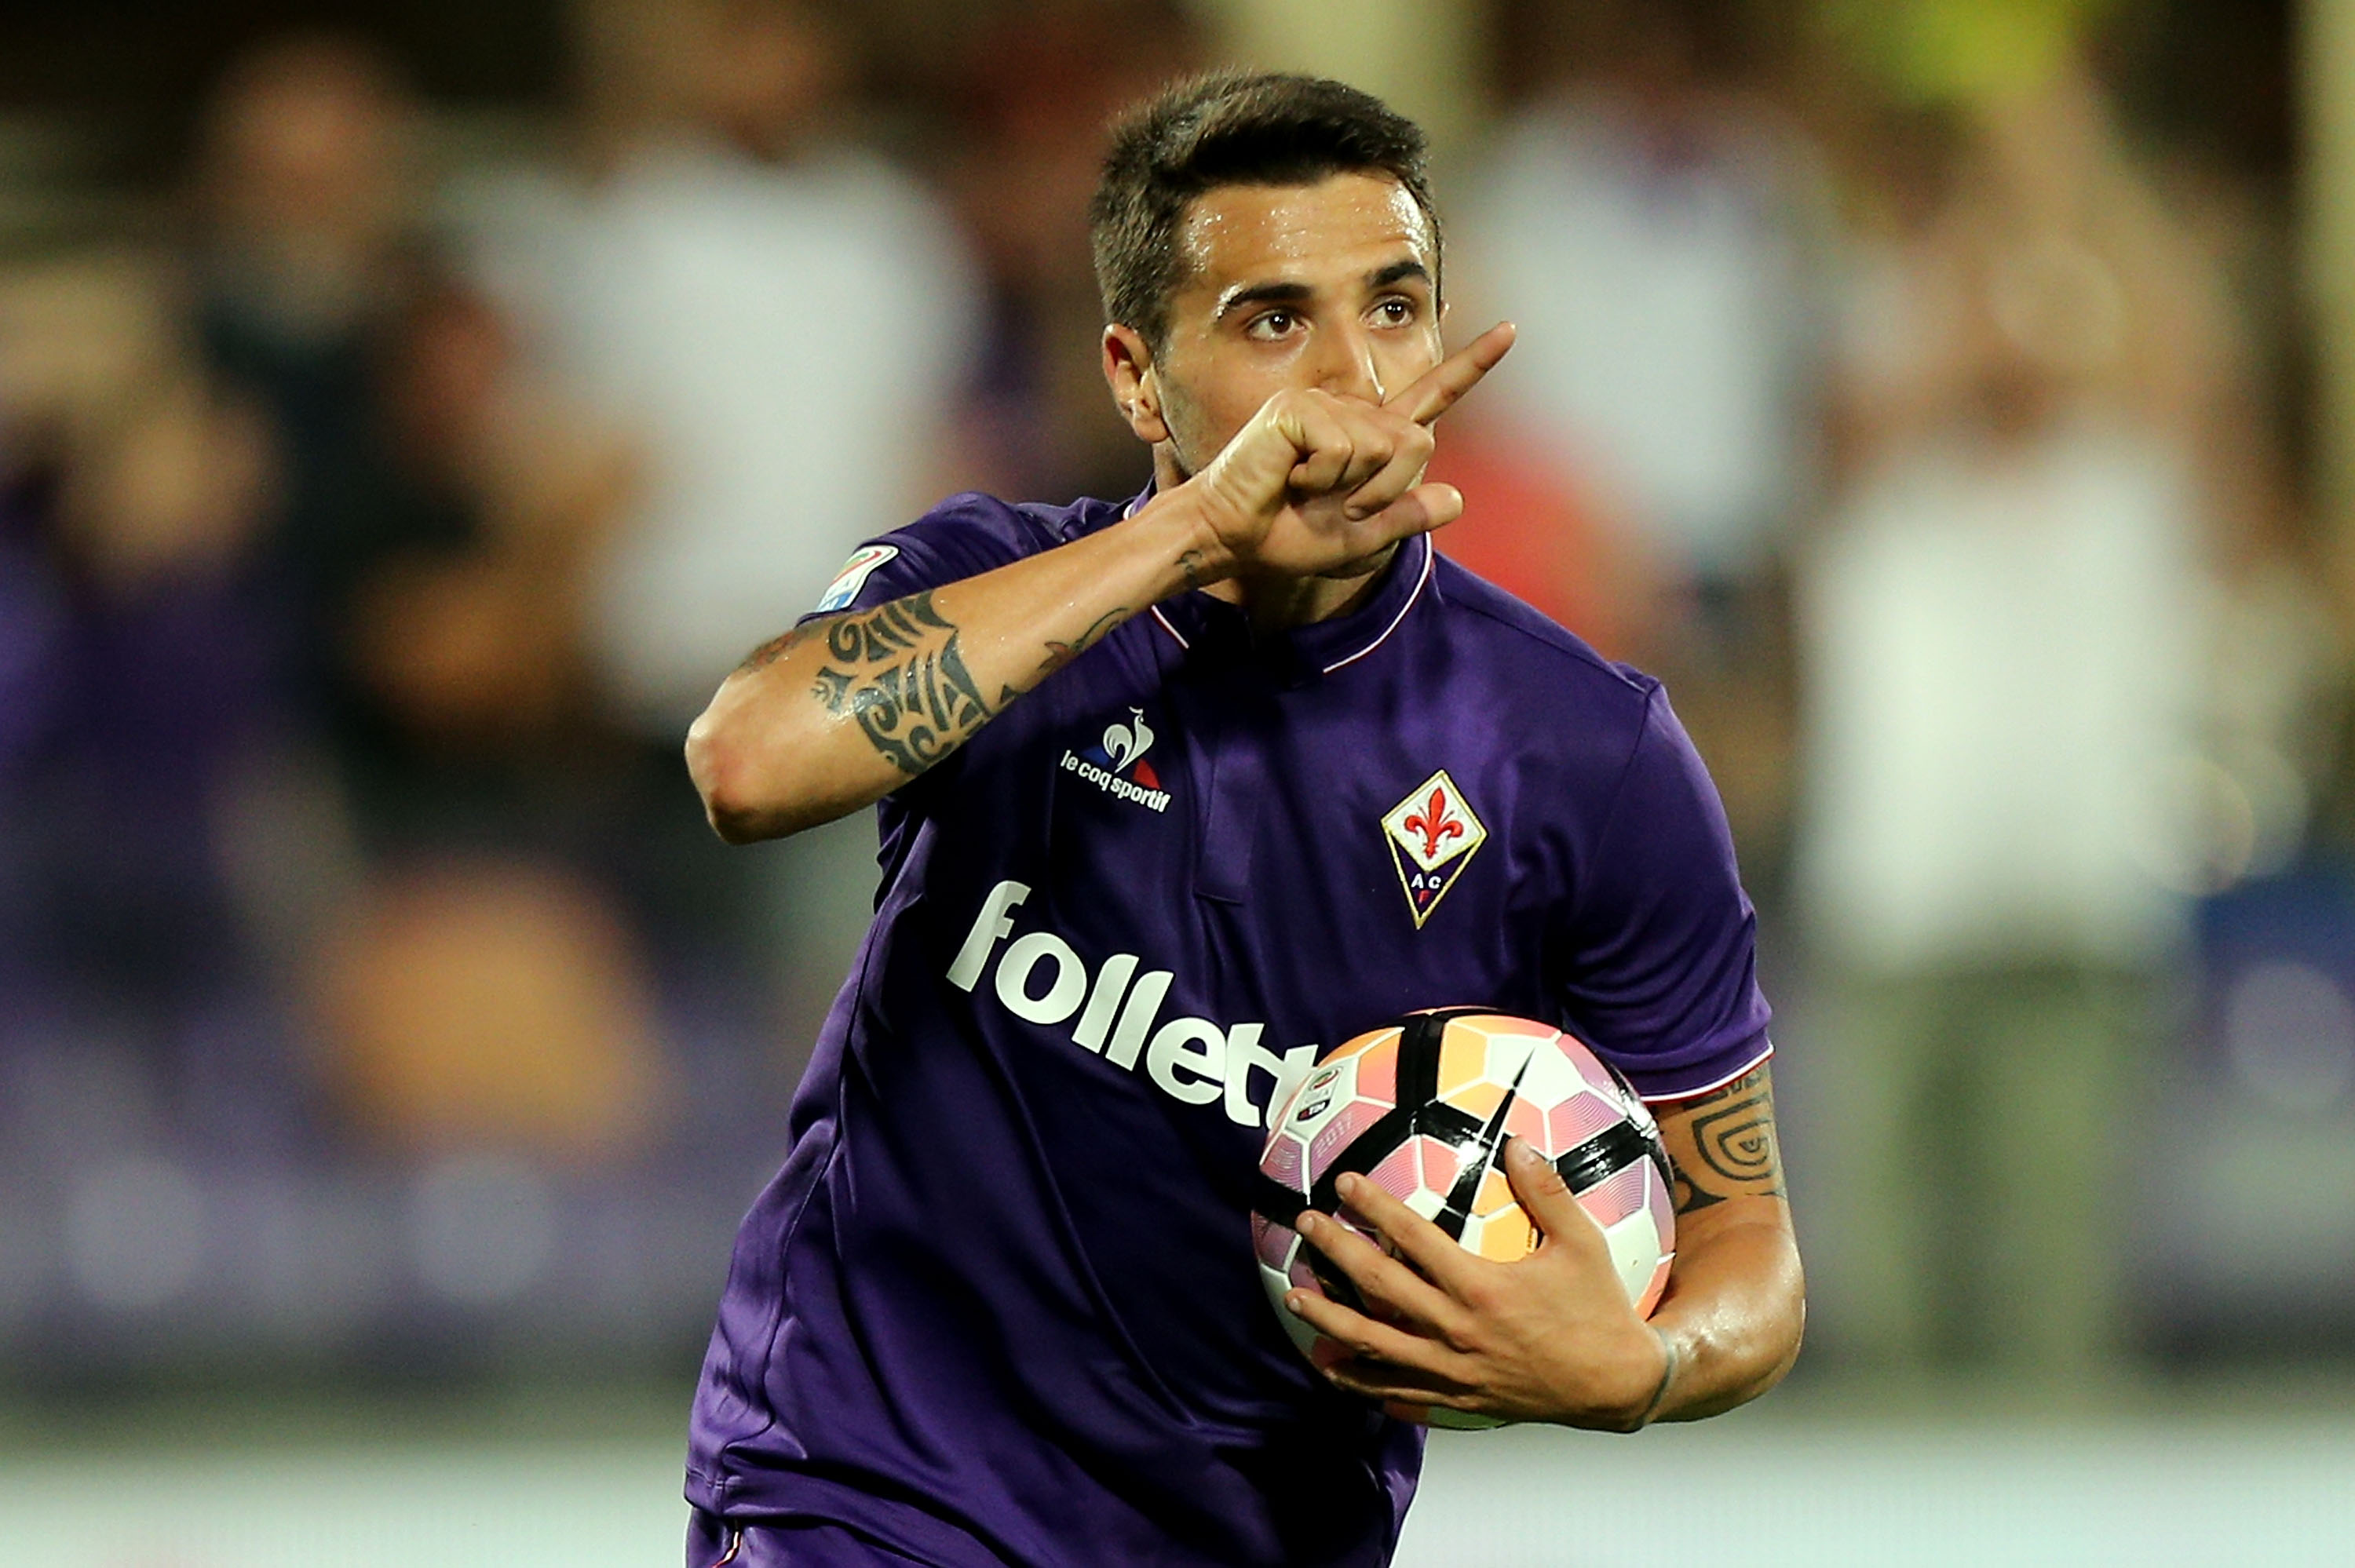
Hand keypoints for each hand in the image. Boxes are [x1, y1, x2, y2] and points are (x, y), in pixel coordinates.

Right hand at [1181, 321, 1515, 580]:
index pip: (1431, 398)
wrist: (1231, 539)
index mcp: (1370, 436)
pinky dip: (1321, 478)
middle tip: (1335, 505)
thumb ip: (1407, 518)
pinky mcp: (1298, 408)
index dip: (1472, 365)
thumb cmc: (1284, 536)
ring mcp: (1324, 403)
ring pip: (1386, 448)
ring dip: (1352, 488)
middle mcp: (1352, 411)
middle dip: (1385, 491)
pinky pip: (1344, 449)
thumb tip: (1458, 499)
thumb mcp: (1360, 539)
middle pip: (1418, 444)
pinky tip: (1289, 477)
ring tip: (1305, 490)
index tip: (1511, 330)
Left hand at [1284, 1135, 1670, 1430]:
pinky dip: (1359, 1382)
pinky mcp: (1458, 1400)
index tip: (1344, 1182)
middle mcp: (1459, 1331)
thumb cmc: (1599, 1308)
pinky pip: (1397, 1394)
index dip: (1374, 1207)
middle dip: (1336, 1252)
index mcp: (1483, 1287)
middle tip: (1304, 1225)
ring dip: (1331, 1319)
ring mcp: (1454, 1371)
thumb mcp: (1583, 1243)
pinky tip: (1332, 1366)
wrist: (1615, 1384)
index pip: (1413, 1239)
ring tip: (1295, 1298)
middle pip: (1380, 1288)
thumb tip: (1518, 1141)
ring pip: (1376, 1346)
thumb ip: (1547, 1192)